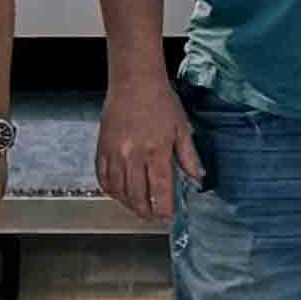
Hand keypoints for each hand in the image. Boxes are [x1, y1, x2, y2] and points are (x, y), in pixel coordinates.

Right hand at [98, 73, 199, 224]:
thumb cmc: (160, 102)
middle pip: (137, 195)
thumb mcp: (182, 127)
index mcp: (157, 150)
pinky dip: (110, 190)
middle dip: (146, 211)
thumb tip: (199, 177)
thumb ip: (189, 156)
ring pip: (118, 191)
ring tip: (138, 208)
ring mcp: (115, 153)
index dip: (164, 208)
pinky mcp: (102, 148)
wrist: (134, 82)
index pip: (160, 189)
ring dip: (128, 205)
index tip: (167, 216)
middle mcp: (134, 155)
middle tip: (153, 217)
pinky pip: (103, 178)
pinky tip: (119, 194)